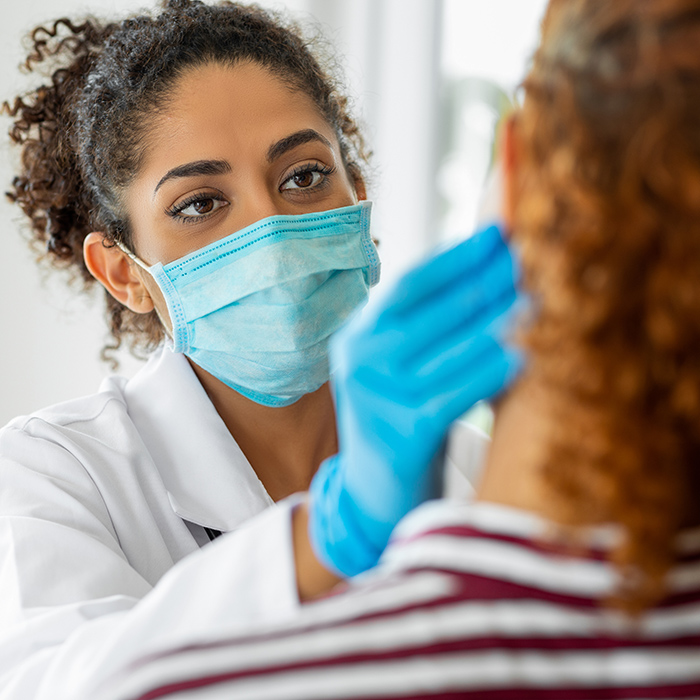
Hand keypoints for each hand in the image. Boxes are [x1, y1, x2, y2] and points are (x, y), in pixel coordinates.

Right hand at [309, 223, 522, 575]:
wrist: (375, 493)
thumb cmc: (401, 417)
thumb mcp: (400, 366)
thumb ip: (426, 326)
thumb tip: (486, 272)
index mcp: (356, 337)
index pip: (409, 285)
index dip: (455, 257)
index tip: (497, 234)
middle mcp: (357, 362)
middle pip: (429, 313)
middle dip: (482, 283)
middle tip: (525, 261)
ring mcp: (374, 400)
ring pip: (443, 352)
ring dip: (493, 323)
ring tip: (534, 301)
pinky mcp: (398, 437)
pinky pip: (452, 396)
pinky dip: (488, 375)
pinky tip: (521, 356)